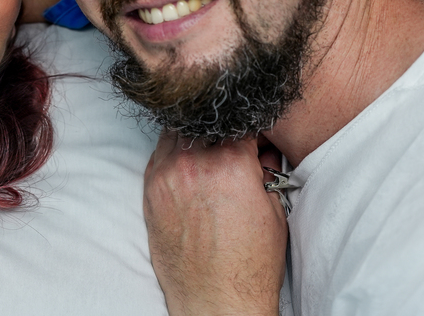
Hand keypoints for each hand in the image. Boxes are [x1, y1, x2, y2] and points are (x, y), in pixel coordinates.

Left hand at [143, 132, 286, 315]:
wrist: (216, 297)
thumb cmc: (249, 262)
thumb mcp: (273, 210)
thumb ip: (263, 171)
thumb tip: (260, 152)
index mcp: (230, 162)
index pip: (238, 125)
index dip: (249, 131)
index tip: (252, 140)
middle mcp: (193, 162)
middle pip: (204, 125)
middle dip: (219, 132)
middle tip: (229, 147)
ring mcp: (167, 175)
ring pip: (176, 134)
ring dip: (193, 138)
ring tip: (207, 155)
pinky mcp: (150, 191)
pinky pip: (159, 156)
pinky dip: (173, 155)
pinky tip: (187, 168)